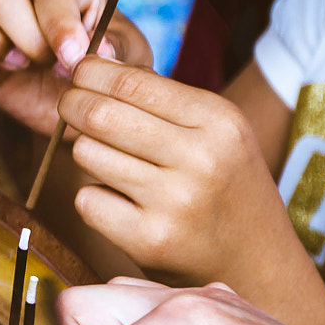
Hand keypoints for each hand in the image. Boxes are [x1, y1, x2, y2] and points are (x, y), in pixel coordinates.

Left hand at [57, 57, 301, 288]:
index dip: (91, 74)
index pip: (132, 83)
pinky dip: (93, 197)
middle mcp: (201, 158)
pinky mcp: (149, 240)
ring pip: (88, 155)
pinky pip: (88, 200)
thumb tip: (94, 63)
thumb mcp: (216, 132)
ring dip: (86, 153)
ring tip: (110, 161)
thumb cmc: (224, 186)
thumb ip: (161, 99)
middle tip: (68, 106)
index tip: (78, 74)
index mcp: (219, 121)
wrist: (256, 260)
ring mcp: (174, 202)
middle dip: (73, 105)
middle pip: (101, 115)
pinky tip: (119, 203)